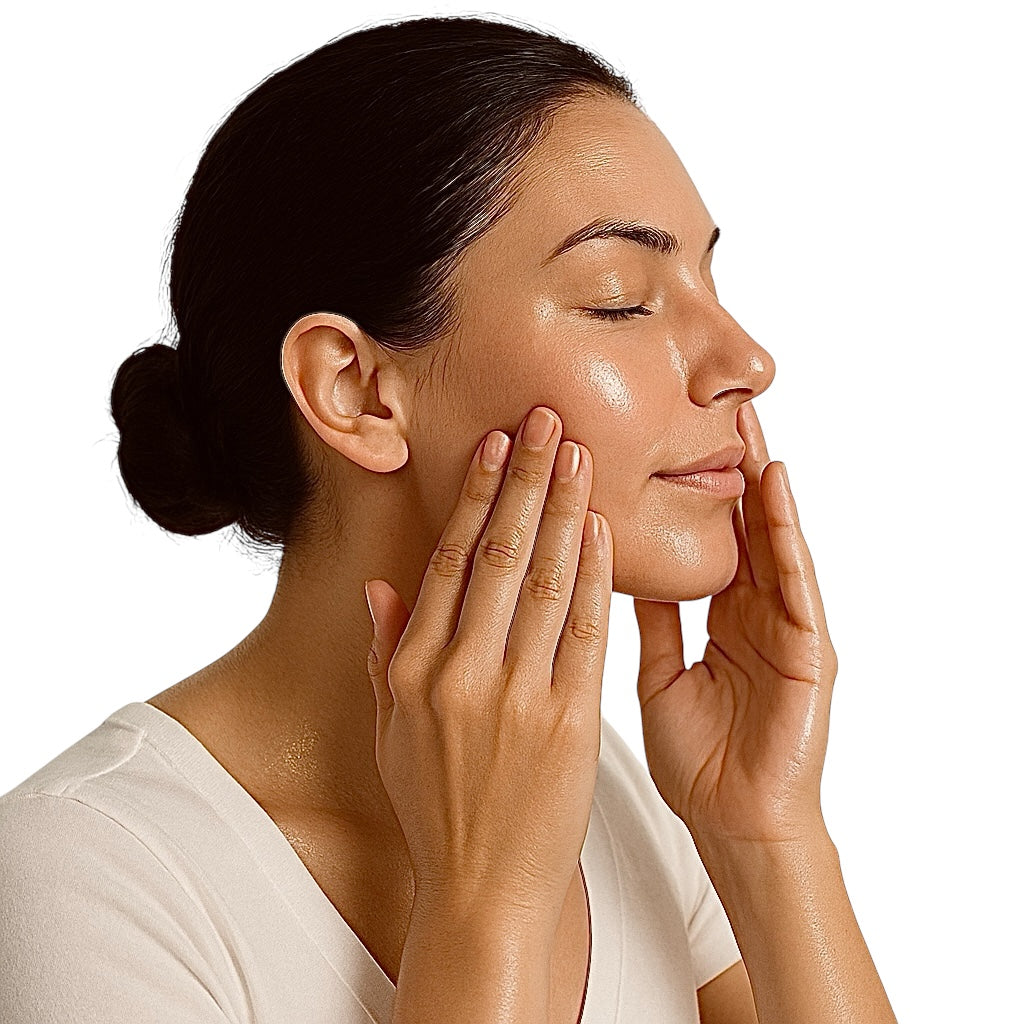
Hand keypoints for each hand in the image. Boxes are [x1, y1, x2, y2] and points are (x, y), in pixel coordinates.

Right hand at [363, 406, 611, 927]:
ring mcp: (518, 696)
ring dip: (566, 510)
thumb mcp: (391, 732)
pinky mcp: (570, 722)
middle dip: (527, 479)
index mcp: (416, 670)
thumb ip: (385, 653)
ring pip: (548, 580)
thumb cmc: (436, 807)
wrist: (485, 889)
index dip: (477, 496)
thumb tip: (379, 584)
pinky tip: (603, 530)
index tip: (496, 446)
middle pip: (502, 554)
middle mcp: (462, 673)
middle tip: (548, 420)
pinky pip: (588, 632)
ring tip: (581, 456)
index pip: (451, 561)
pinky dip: (597, 576)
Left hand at [632, 401, 837, 844]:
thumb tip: (617, 572)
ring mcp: (786, 628)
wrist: (736, 825)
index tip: (651, 442)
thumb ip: (652, 623)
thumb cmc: (701, 761)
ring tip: (742, 423)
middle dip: (722, 467)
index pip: (701, 540)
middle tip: (703, 406)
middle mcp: (754, 614)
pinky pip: (796, 580)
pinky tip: (774, 488)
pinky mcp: (811, 650)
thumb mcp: (661, 676)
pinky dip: (785, 532)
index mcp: (718, 621)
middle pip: (738, 526)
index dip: (684, 492)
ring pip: (770, 538)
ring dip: (758, 480)